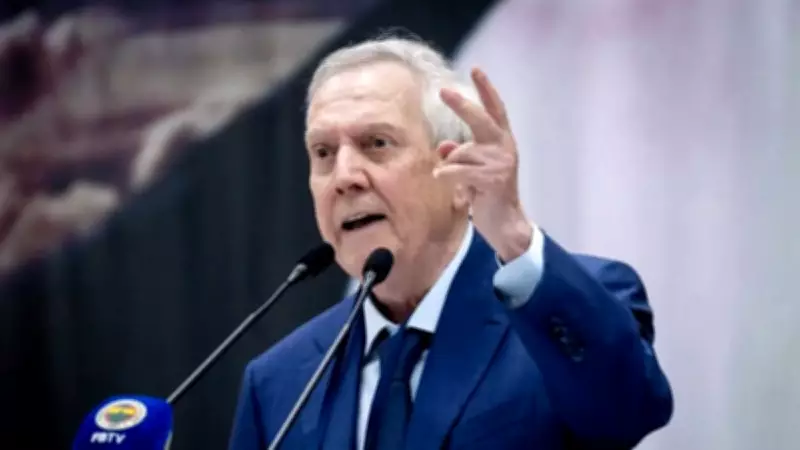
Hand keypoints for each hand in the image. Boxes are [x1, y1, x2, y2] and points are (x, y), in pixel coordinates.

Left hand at [433, 68, 532, 261]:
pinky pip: (457, 171)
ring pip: (460, 153)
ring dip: (451, 168)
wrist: (506, 223)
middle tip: (443, 91)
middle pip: (480, 120)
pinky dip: (447, 177)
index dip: (485, 89)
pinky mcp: (492, 179)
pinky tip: (451, 187)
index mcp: (502, 141)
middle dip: (462, 105)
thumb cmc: (488, 195)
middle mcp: (504, 147)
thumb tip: (443, 146)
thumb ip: (461, 153)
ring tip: (460, 183)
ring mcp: (500, 162)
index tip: (475, 69)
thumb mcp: (474, 169)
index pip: (495, 109)